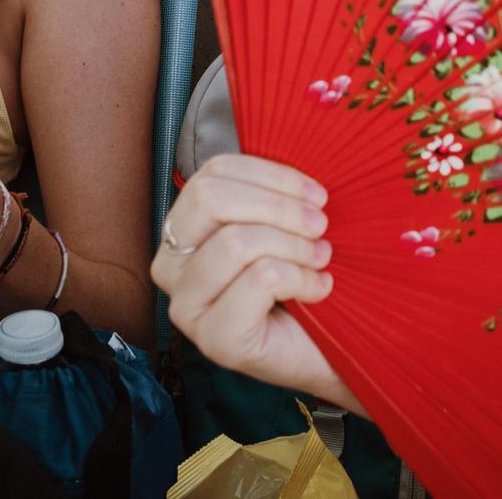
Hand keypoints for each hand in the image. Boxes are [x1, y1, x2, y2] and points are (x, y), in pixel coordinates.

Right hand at [151, 154, 358, 413]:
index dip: (270, 174)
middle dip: (279, 207)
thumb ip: (272, 194)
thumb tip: (297, 150)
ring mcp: (186, 307)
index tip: (315, 192)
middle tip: (321, 224)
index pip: (213, 174)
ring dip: (294, 246)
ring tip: (322, 258)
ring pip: (236, 242)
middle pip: (210, 200)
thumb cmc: (304, 283)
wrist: (330, 351)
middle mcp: (171, 265)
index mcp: (183, 228)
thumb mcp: (282, 226)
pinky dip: (302, 278)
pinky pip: (259, 280)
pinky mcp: (214, 340)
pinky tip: (320, 289)